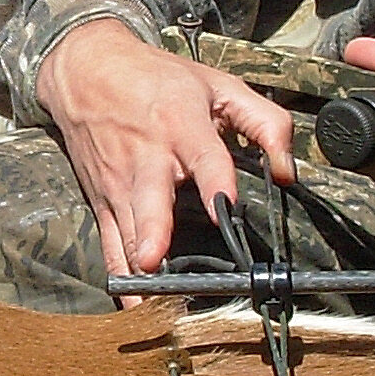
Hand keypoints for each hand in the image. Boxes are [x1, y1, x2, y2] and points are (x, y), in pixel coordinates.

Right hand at [35, 20, 298, 295]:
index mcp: (181, 125)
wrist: (86, 69)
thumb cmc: (157, 79)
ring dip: (136, 267)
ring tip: (148, 303)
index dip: (216, 182)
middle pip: (149, 199)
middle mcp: (147, 158)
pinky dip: (120, 279)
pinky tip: (133, 305)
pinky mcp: (101, 201)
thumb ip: (266, 123)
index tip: (226, 207)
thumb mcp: (219, 85)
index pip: (203, 156)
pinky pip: (109, 246)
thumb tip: (287, 173)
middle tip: (153, 258)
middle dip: (151, 230)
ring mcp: (120, 183)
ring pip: (125, 231)